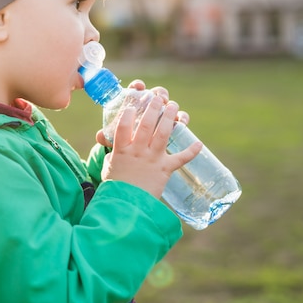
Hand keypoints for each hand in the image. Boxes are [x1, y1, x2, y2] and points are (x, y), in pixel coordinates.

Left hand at [95, 79, 188, 145]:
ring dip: (171, 104)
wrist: (134, 156)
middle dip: (158, 94)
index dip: (138, 86)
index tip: (138, 87)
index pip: (135, 90)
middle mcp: (149, 107)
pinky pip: (179, 121)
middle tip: (158, 97)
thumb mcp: (114, 140)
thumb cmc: (123, 143)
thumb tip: (99, 136)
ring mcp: (161, 116)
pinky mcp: (171, 127)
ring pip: (169, 105)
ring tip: (171, 107)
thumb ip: (107, 137)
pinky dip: (182, 120)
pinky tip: (182, 123)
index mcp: (134, 105)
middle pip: (155, 95)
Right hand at [97, 80, 201, 197]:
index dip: (127, 114)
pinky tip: (199, 143)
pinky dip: (191, 151)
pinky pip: (180, 159)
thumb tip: (103, 137)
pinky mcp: (165, 169)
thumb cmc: (116, 185)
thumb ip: (112, 150)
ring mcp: (153, 159)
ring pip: (163, 134)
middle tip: (158, 97)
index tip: (131, 105)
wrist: (127, 205)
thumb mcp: (110, 165)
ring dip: (169, 118)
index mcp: (122, 150)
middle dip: (153, 108)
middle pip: (146, 125)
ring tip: (173, 106)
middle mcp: (138, 152)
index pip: (122, 127)